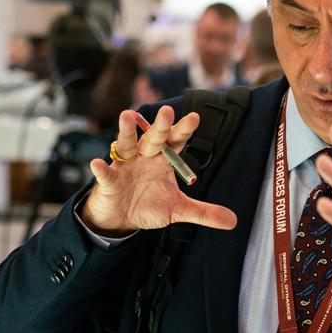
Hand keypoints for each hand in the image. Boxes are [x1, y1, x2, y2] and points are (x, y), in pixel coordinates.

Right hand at [81, 106, 236, 234]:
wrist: (120, 219)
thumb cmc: (148, 206)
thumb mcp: (178, 210)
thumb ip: (204, 212)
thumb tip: (233, 222)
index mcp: (163, 160)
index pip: (176, 141)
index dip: (183, 130)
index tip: (195, 118)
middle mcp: (144, 157)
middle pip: (153, 138)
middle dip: (160, 126)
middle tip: (168, 111)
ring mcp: (125, 166)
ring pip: (126, 145)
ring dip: (126, 131)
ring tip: (127, 116)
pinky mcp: (109, 181)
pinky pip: (105, 173)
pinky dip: (101, 169)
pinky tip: (98, 164)